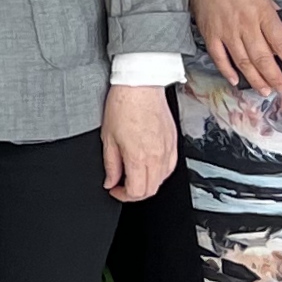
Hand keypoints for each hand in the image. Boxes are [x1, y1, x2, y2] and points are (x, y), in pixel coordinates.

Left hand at [100, 83, 179, 202]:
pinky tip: (149, 166)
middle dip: (135, 193)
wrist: (140, 85)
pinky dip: (159, 172)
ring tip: (133, 175)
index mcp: (139, 157)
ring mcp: (168, 149)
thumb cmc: (123, 106)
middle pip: (151, 189)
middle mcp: (157, 156)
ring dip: (148, 183)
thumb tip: (111, 181)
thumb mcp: (108, 138)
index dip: (123, 196)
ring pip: (162, 180)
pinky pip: (170, 166)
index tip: (114, 189)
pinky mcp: (173, 142)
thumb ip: (111, 164)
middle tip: (122, 186)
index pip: (136, 191)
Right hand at [189, 0, 281, 96]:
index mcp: (262, 12)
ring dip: (256, 79)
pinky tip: (236, 80)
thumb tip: (279, 33)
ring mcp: (227, 31)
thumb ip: (271, 14)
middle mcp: (245, 24)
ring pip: (243, 62)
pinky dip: (228, 71)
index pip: (281, 41)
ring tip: (265, 90)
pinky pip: (220, 58)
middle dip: (275, 76)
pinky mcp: (210, 34)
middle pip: (263, 57)